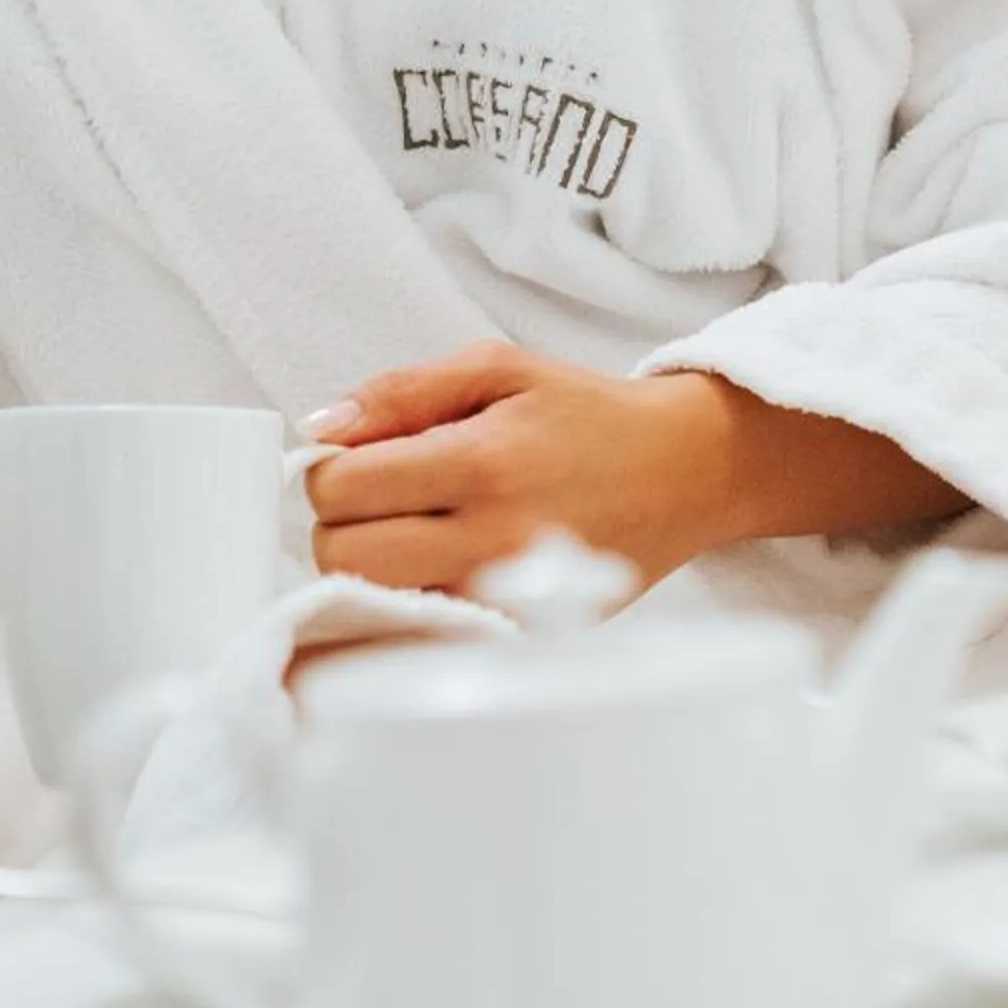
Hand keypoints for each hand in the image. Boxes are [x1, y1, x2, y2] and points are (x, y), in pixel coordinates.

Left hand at [302, 346, 744, 595]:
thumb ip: (401, 391)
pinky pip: (425, 637)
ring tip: (414, 535)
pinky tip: (439, 574)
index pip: (340, 487)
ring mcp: (507, 601)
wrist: (687, 472)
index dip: (331, 470)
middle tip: (382, 504)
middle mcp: (491, 540)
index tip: (362, 462)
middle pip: (344, 558)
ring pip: (375, 608)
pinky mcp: (523, 637)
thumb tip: (320, 427)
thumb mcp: (499, 370)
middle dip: (343, 526)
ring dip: (372, 571)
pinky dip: (412, 608)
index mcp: (480, 462)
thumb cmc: (589, 416)